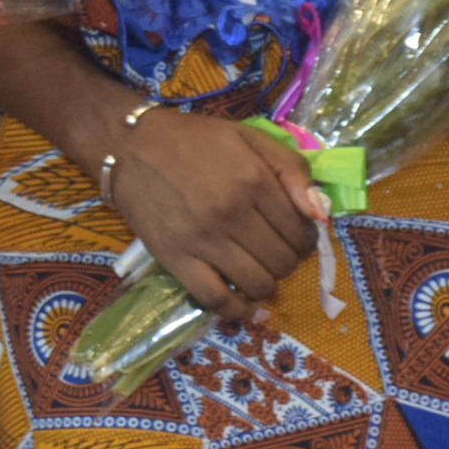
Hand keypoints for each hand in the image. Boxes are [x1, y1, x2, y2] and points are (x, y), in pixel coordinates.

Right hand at [104, 108, 321, 324]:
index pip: (301, 231)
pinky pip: (216, 300)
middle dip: (287, 260)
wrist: (127, 145)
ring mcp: (202, 240)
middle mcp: (231, 213)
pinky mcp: (175, 259)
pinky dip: (237, 310)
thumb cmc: (194, 141)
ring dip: (266, 283)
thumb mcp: (248, 138)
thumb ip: (292, 168)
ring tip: (256, 268)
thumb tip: (321, 214)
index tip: (292, 234)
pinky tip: (245, 305)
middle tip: (271, 248)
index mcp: (253, 180)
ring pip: (258, 284)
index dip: (305, 238)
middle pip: (283, 261)